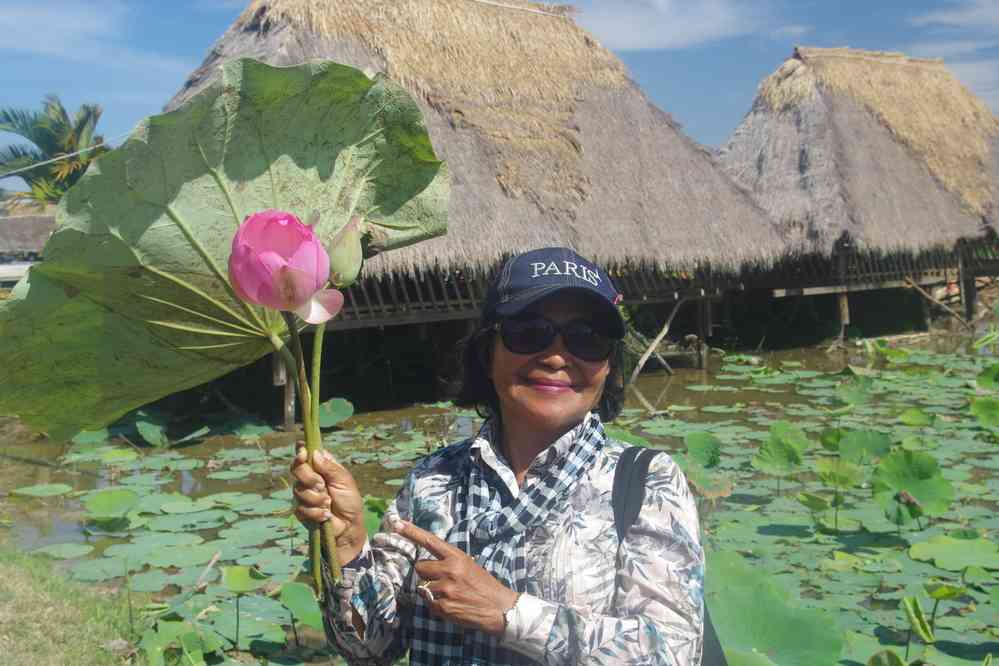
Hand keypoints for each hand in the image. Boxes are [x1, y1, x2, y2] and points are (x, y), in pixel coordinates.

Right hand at [291, 443, 366, 564]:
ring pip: (298, 490)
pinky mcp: (301, 510)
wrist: (348, 526)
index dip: (301, 452)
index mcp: (321, 467)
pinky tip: (325, 515)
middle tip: (322, 485)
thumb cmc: (349, 501)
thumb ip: (330, 467)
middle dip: (309, 478)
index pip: (305, 454)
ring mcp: (304, 494)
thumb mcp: (344, 481)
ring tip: (329, 503)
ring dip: (316, 498)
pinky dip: (315, 512)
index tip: (303, 454)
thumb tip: (314, 453)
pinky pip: (301, 508)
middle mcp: (310, 478)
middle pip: (297, 469)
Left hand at [392, 519, 518, 636]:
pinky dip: (437, 606)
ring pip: (423, 587)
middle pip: (419, 567)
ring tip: (450, 594)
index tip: (396, 523)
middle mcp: (449, 570)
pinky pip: (429, 604)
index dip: (411, 532)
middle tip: (440, 579)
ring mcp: (445, 589)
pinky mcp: (444, 607)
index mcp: (456, 557)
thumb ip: (448, 562)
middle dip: (426, 574)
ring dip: (432, 591)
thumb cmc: (483, 585)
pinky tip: (452, 605)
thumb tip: (426, 565)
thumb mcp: (468, 565)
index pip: (430, 541)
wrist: (498, 608)